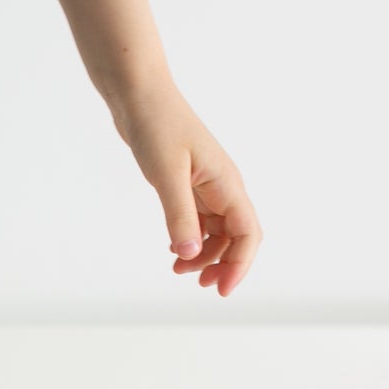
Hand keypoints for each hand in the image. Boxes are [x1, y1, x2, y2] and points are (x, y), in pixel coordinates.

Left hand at [108, 82, 262, 296]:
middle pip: (237, 236)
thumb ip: (179, 215)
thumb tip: (189, 254)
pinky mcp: (189, 184)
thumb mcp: (166, 176)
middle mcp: (223, 186)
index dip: (239, 265)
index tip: (220, 291)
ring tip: (177, 270)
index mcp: (227, 183)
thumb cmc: (157, 127)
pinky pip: (200, 220)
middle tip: (199, 286)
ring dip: (204, 255)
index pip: (248, 233)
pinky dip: (191, 239)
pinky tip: (174, 250)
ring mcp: (207, 186)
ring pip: (218, 231)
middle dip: (224, 264)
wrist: (140, 97)